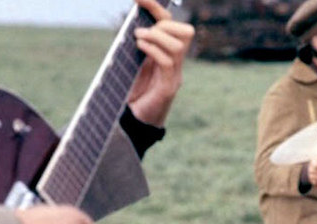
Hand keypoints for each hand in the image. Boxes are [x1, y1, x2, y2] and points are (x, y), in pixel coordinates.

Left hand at [128, 0, 194, 126]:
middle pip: (186, 31)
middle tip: (141, 32)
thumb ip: (137, 44)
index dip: (156, 7)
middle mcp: (176, 63)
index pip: (171, 23)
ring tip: (138, 39)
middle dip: (164, 24)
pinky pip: (168, 62)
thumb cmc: (132, 91)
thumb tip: (131, 22)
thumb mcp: (132, 62)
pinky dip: (153, 49)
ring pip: (178, 45)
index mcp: (167, 53)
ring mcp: (175, 75)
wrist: (134, 120)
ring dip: (156, 36)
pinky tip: (140, 47)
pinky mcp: (168, 88)